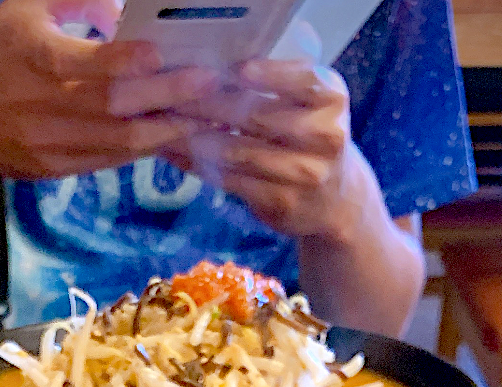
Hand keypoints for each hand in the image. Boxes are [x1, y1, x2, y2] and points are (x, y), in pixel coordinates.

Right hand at [0, 0, 214, 202]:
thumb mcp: (21, 10)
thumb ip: (73, 1)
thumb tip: (120, 6)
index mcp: (34, 58)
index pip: (85, 66)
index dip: (124, 62)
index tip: (160, 54)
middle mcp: (44, 107)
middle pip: (114, 107)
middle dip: (165, 97)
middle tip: (207, 83)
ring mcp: (52, 144)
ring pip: (118, 142)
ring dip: (166, 130)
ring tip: (205, 115)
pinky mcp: (58, 169)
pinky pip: (109, 161)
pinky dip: (143, 149)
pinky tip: (173, 135)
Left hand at [162, 59, 360, 241]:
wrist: (336, 198)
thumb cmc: (311, 137)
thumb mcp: (311, 103)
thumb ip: (278, 86)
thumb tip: (217, 69)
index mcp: (332, 100)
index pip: (302, 81)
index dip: (270, 75)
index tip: (238, 70)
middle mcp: (324, 136)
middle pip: (259, 116)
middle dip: (210, 104)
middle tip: (174, 94)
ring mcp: (303, 173)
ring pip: (239, 150)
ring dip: (196, 137)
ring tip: (166, 124)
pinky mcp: (280, 202)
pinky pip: (232, 180)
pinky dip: (200, 166)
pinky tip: (177, 155)